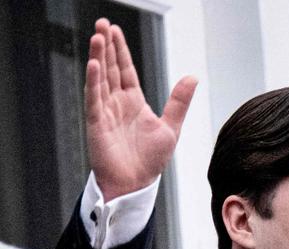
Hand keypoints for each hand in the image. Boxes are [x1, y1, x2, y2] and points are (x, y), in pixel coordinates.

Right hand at [85, 18, 196, 199]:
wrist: (136, 184)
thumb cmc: (151, 161)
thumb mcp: (171, 128)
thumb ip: (179, 102)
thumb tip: (192, 77)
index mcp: (134, 102)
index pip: (126, 70)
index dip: (121, 50)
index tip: (114, 30)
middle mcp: (117, 103)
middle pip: (111, 68)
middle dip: (106, 46)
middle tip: (102, 23)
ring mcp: (105, 111)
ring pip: (100, 78)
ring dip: (98, 56)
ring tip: (97, 36)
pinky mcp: (97, 123)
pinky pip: (94, 99)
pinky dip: (94, 82)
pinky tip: (94, 64)